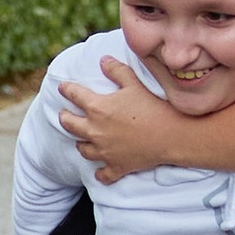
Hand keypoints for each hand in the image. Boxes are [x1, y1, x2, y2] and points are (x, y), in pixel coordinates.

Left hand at [55, 59, 185, 183]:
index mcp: (97, 108)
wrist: (171, 135)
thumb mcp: (134, 84)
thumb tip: (103, 60)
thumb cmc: (152, 107)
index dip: (67, 90)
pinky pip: (103, 174)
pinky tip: (99, 173)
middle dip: (65, 118)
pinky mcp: (117, 166)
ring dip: (80, 144)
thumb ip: (117, 71)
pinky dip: (100, 174)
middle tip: (64, 115)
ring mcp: (104, 151)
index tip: (63, 88)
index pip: (74, 96)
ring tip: (81, 140)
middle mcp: (95, 131)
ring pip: (83, 149)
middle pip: (70, 125)